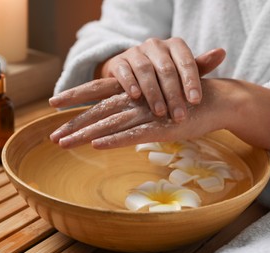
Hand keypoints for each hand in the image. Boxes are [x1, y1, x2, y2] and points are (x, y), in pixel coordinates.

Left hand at [50, 78, 269, 166]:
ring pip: (111, 123)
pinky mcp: (162, 127)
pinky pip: (135, 134)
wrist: (216, 100)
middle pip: (98, 111)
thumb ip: (139, 108)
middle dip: (74, 124)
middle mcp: (137, 99)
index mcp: (134, 91)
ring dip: (86, 135)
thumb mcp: (158, 101)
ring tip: (64, 144)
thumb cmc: (184, 101)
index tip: (53, 103)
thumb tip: (120, 118)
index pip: (98, 91)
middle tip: (53, 138)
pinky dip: (116, 140)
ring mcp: (149, 113)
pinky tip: (98, 145)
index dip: (75, 96)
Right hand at [96, 38, 225, 121]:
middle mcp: (155, 45)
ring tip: (159, 111)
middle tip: (179, 116)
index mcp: (174, 46)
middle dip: (173, 94)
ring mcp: (135, 52)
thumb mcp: (181, 71)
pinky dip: (131, 83)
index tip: (195, 102)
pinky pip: (124, 71)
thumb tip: (222, 52)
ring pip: (145, 70)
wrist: (130, 71)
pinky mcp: (118, 61)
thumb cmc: (162, 75)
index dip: (191, 81)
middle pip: (166, 69)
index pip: (186, 61)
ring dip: (153, 92)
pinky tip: (136, 96)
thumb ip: (200, 65)